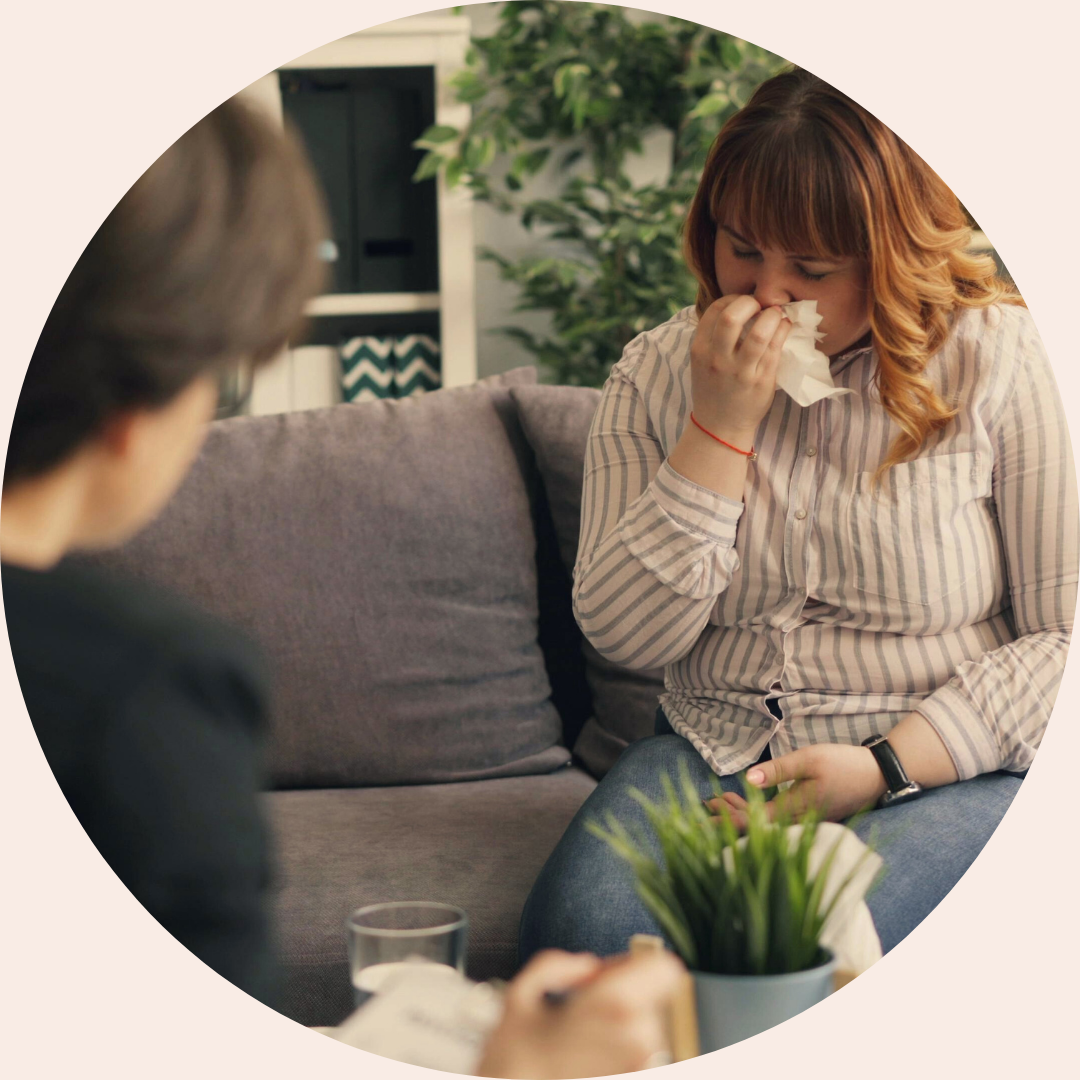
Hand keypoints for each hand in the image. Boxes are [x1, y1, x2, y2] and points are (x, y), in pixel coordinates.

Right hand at [475, 949, 684, 1078]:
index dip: (639, 965)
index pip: (665, 968)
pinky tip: (591, 1063)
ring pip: (647, 1032)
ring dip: (623, 1032)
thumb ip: (554, 966)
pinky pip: (641, 1061)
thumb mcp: (518, 997)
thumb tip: (588, 966)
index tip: (614, 975)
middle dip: (626, 1001)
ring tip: (586, 1044)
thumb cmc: (513, 1062)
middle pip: (652, 1001)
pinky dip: (620, 1057)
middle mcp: (637, 1038)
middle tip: (588, 1014)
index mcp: (612, 1005)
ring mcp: (640, 1069)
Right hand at [688, 295, 790, 444]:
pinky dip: (783, 330)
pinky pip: (776, 347)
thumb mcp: (702, 361)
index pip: (715, 310)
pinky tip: (784, 327)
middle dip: (750, 302)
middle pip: (732, 316)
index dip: (733, 298)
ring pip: (760, 332)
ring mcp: (740, 371)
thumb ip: (714, 336)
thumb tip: (740, 305)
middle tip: (760, 306)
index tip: (745, 303)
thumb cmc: (713, 389)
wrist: (719, 427)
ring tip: (776, 315)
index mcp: (700, 350)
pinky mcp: (761, 380)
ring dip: (772, 316)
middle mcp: (717, 359)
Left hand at [704, 743, 887, 827]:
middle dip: (727, 815)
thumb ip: (778, 770)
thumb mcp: (809, 760)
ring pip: (764, 821)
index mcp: (794, 810)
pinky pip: (776, 817)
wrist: (878, 774)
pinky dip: (758, 809)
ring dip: (741, 811)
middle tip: (705, 805)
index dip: (725, 819)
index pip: (750, 821)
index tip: (704, 815)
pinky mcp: (810, 815)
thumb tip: (748, 779)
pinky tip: (749, 798)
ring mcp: (805, 820)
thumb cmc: (843, 764)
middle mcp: (797, 822)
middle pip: (754, 825)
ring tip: (720, 799)